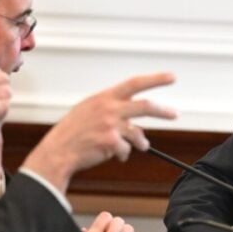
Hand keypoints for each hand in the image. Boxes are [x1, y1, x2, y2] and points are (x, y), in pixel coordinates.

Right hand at [22, 72, 176, 191]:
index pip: (135, 83)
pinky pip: (126, 150)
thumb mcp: (89, 109)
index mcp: (104, 97)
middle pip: (145, 106)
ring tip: (142, 146)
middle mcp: (109, 108)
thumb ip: (111, 108)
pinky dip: (123, 154)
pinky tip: (114, 154)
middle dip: (163, 111)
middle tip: (174, 114)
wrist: (58, 151)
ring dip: (142, 142)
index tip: (171, 77)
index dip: (155, 79)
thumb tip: (134, 117)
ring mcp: (110, 125)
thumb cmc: (73, 132)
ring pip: (138, 134)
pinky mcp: (110, 142)